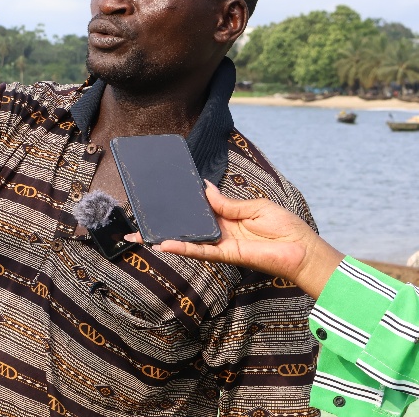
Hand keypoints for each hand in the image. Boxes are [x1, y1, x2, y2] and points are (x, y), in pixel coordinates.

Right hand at [127, 182, 343, 297]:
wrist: (303, 250)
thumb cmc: (285, 227)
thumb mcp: (254, 207)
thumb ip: (226, 203)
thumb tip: (204, 189)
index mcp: (227, 218)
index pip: (198, 211)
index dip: (181, 206)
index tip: (162, 198)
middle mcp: (220, 232)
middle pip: (187, 228)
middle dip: (164, 226)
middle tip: (140, 221)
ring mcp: (221, 244)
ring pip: (187, 241)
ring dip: (164, 238)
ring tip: (140, 236)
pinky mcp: (226, 255)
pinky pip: (200, 251)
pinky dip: (182, 248)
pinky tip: (163, 245)